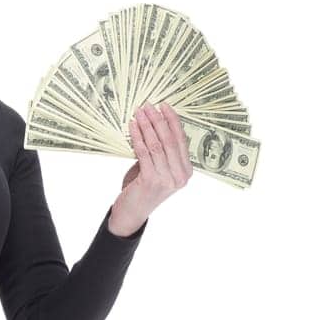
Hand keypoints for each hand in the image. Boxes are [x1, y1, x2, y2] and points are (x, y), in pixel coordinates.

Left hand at [109, 100, 192, 233]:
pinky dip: (137, 137)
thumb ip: (159, 152)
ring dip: (147, 126)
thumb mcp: (157, 169)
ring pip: (157, 145)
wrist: (132, 214)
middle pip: (170, 140)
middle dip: (158, 120)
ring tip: (139, 112)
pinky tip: (132, 127)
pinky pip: (144, 153)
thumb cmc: (143, 190)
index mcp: (186, 171)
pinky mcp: (152, 181)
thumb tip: (153, 125)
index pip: (181, 140)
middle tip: (149, 105)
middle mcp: (180, 175)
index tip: (164, 106)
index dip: (173, 121)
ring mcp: (167, 179)